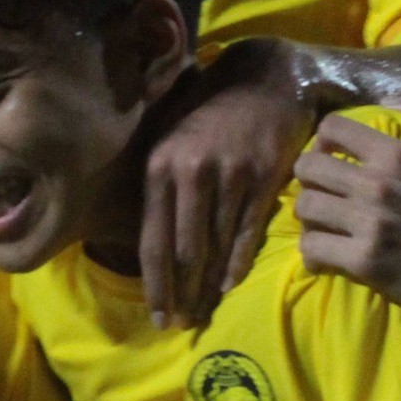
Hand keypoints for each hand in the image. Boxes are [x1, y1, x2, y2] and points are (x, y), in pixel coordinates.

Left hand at [140, 38, 315, 327]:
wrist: (264, 75)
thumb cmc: (208, 107)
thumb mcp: (166, 133)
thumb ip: (154, 178)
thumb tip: (136, 226)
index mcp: (158, 165)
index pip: (152, 239)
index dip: (154, 283)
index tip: (156, 314)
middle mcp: (190, 173)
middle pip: (182, 251)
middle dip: (179, 293)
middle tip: (178, 326)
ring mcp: (230, 175)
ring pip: (215, 246)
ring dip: (207, 287)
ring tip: (203, 315)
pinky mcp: (265, 176)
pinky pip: (249, 231)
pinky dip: (238, 263)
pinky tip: (230, 287)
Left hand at [295, 95, 400, 326]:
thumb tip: (395, 101)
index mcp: (399, 155)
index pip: (332, 127)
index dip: (324, 140)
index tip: (331, 155)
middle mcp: (377, 184)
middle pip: (307, 167)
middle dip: (310, 179)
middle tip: (325, 193)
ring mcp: (369, 223)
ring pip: (303, 206)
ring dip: (310, 217)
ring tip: (325, 225)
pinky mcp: (366, 261)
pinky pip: (312, 247)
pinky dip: (314, 253)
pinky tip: (326, 257)